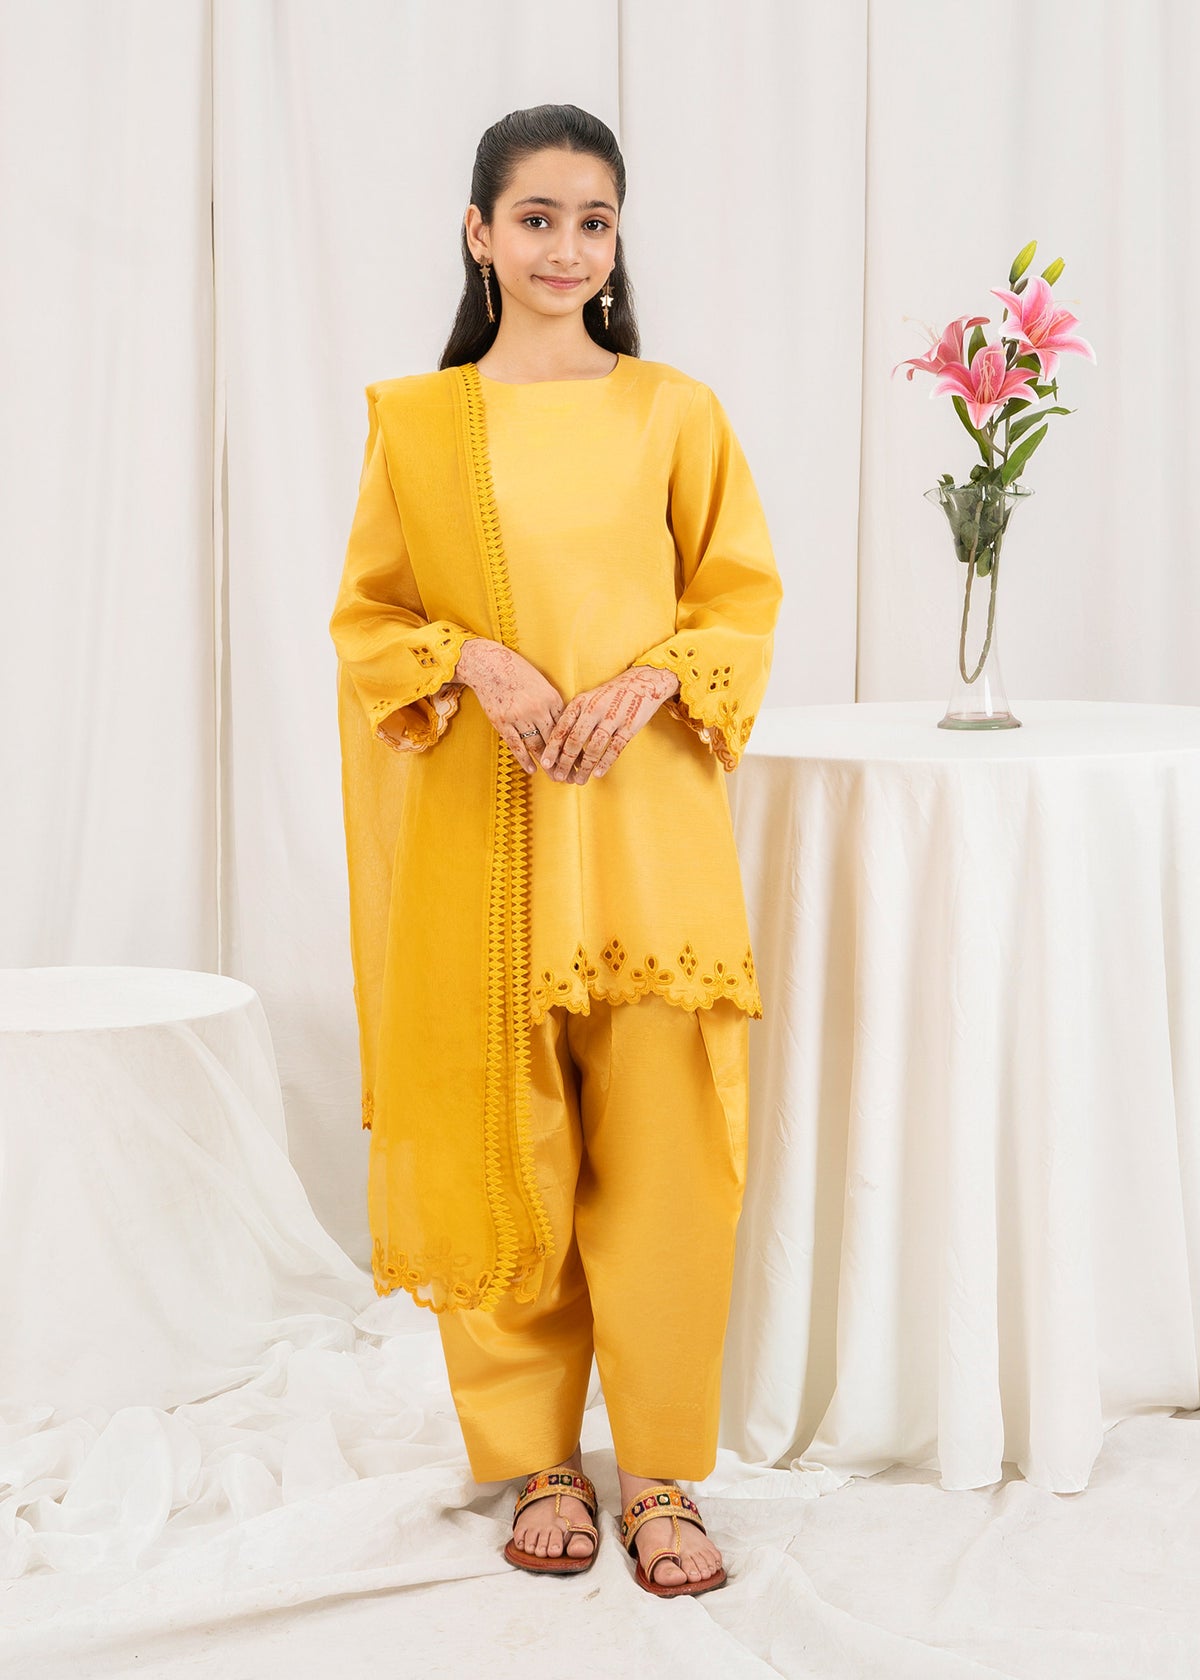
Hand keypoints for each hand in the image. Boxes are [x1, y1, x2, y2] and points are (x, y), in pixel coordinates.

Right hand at [453, 637, 563, 773]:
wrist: (490, 665)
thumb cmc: (519, 673)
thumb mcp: (542, 684)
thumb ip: (553, 704)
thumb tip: (564, 724)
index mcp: (552, 699)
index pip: (567, 729)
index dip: (575, 747)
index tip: (583, 761)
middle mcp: (537, 709)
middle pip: (555, 741)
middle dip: (565, 761)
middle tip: (573, 777)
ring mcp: (519, 717)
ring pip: (537, 746)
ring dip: (547, 764)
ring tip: (556, 778)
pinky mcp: (502, 722)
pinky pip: (516, 744)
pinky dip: (524, 759)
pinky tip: (532, 769)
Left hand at [539, 665, 679, 783]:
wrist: (642, 682)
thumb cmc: (610, 695)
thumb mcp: (588, 699)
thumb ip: (573, 718)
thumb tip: (556, 745)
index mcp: (581, 702)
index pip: (562, 728)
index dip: (552, 748)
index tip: (545, 764)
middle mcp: (594, 709)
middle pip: (575, 740)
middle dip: (565, 762)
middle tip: (560, 777)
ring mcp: (612, 717)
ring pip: (594, 747)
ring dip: (584, 767)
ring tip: (579, 780)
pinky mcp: (629, 725)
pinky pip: (615, 748)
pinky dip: (605, 763)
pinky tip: (597, 774)